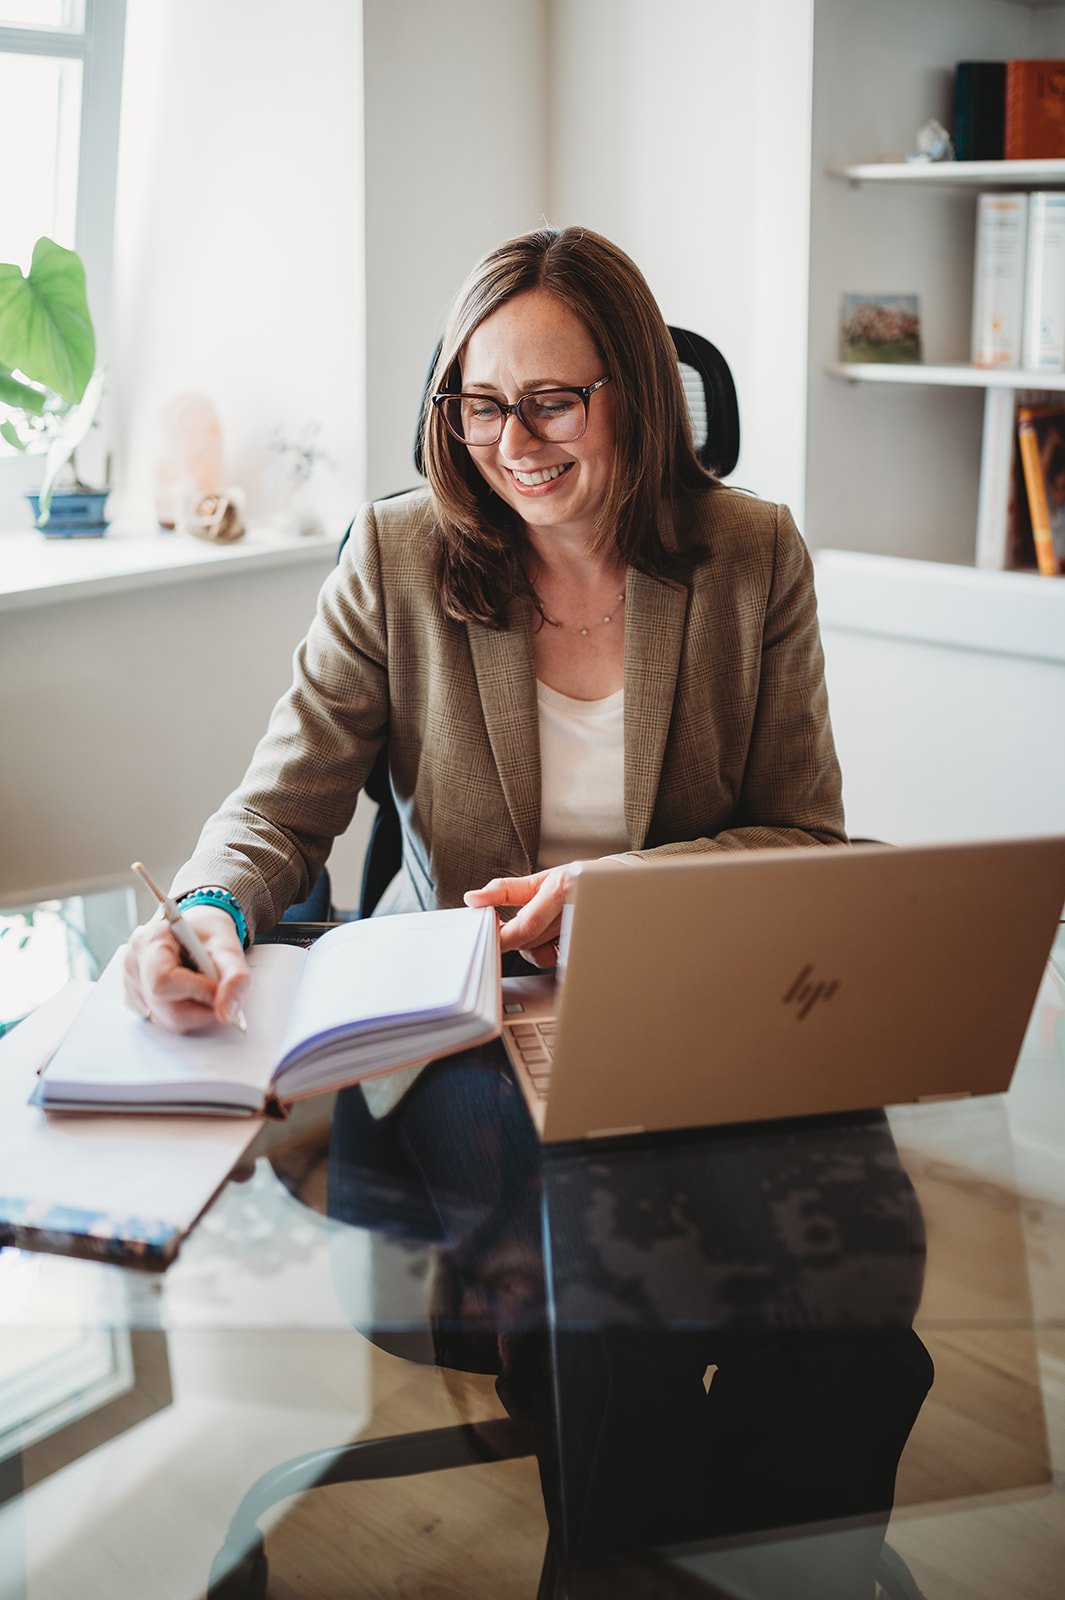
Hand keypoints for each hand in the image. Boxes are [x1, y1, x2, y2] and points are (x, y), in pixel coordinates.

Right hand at [123, 907, 249, 1033]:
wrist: (196, 931)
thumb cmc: (208, 935)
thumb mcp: (229, 947)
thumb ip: (235, 977)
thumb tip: (227, 1014)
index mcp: (150, 940)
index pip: (163, 982)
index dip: (197, 992)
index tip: (219, 988)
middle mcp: (133, 963)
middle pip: (166, 1008)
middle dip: (201, 1007)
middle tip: (216, 990)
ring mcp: (130, 983)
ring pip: (165, 1020)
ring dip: (195, 1011)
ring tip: (202, 987)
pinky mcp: (134, 1000)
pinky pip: (161, 1021)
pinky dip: (183, 1014)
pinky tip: (187, 993)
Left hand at [463, 862, 588, 967]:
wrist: (610, 886)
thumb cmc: (575, 882)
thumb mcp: (539, 879)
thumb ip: (504, 891)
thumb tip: (473, 898)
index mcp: (562, 888)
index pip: (526, 924)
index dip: (503, 937)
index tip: (487, 937)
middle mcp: (576, 909)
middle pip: (532, 941)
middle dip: (514, 939)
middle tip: (504, 930)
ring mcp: (584, 931)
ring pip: (542, 954)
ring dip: (531, 947)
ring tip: (537, 930)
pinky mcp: (587, 945)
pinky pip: (557, 961)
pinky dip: (547, 954)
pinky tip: (550, 940)